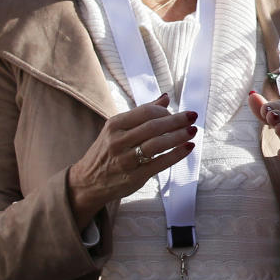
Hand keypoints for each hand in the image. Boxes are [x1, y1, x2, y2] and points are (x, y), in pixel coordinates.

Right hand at [67, 93, 195, 228]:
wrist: (86, 182)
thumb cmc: (107, 151)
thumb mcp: (117, 128)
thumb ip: (142, 113)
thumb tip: (165, 97)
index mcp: (114, 125)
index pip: (145, 112)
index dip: (165, 111)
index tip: (177, 112)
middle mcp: (118, 141)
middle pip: (153, 127)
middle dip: (177, 120)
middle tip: (193, 116)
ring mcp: (125, 160)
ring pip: (157, 144)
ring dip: (179, 136)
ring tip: (193, 131)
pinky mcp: (134, 177)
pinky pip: (159, 163)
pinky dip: (176, 154)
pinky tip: (188, 147)